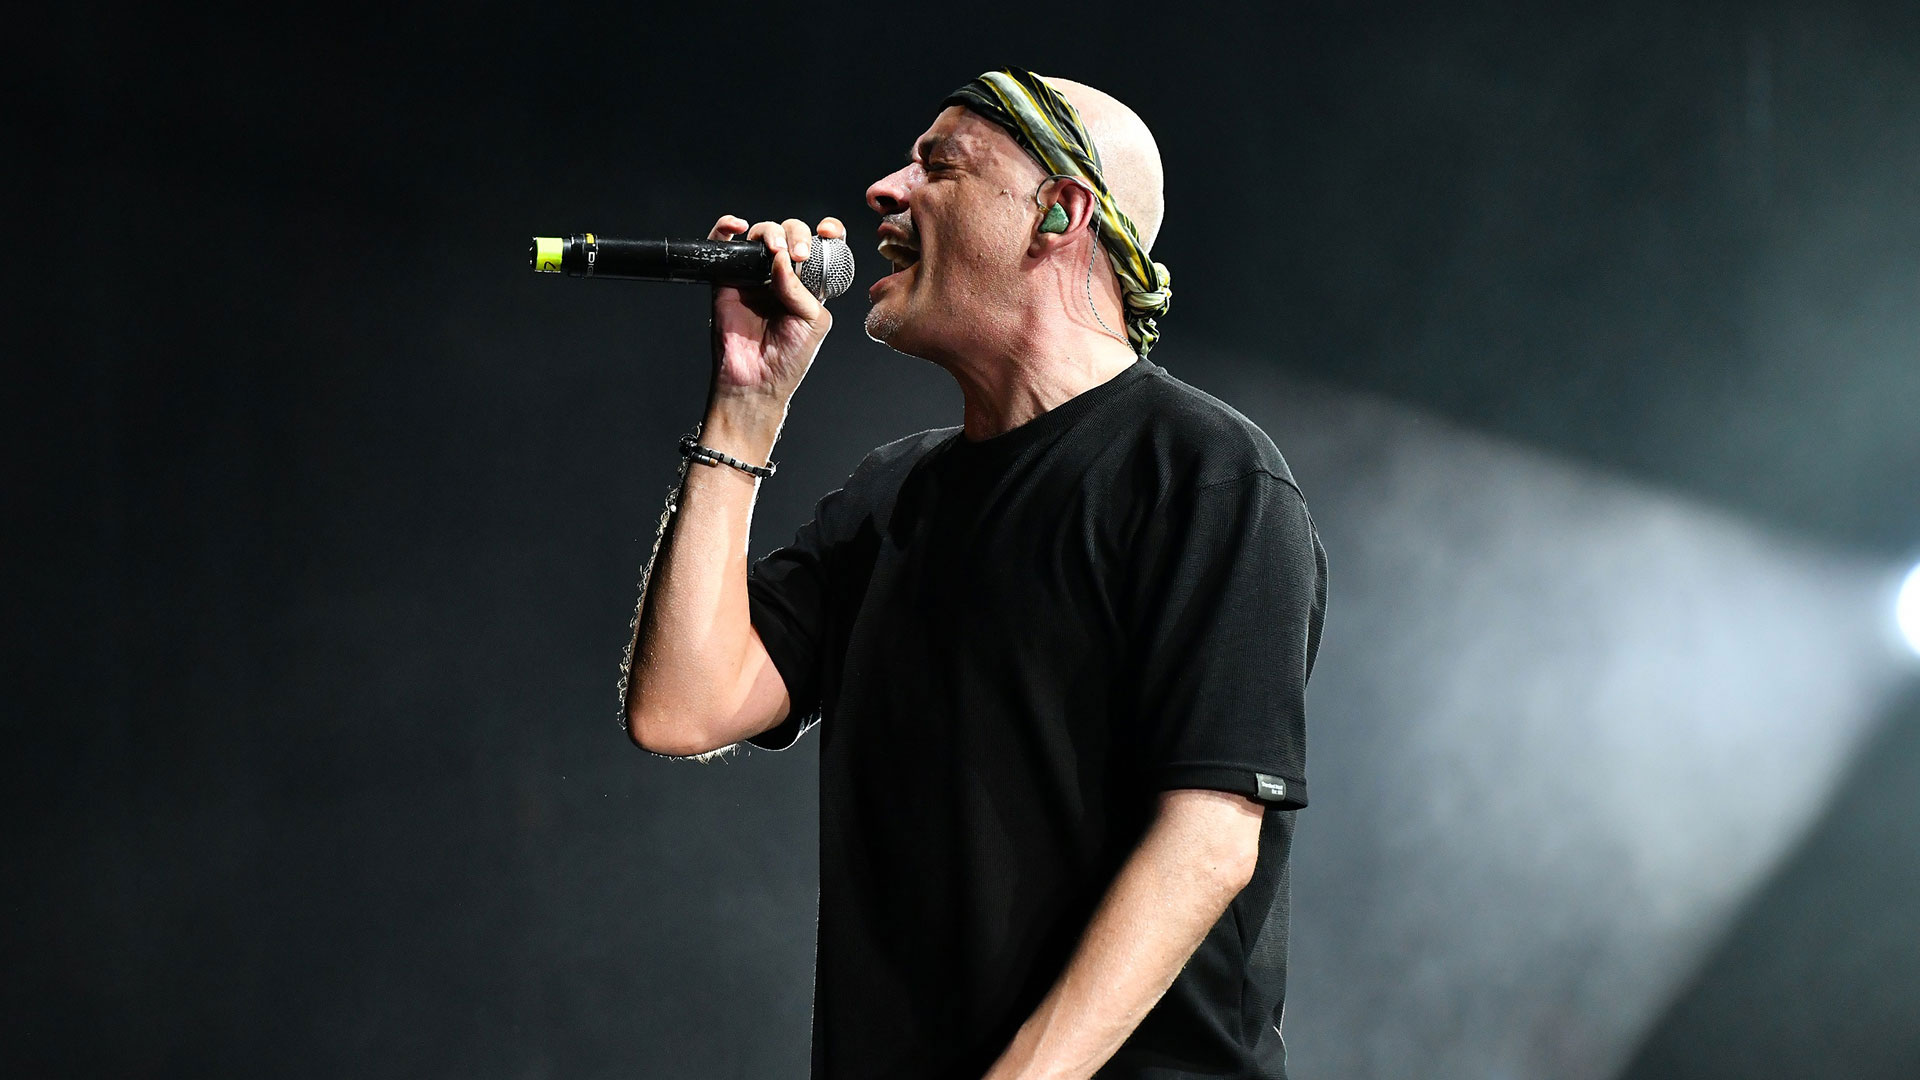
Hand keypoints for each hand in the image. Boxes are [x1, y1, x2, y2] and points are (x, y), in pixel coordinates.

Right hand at [706, 214, 844, 410]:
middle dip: (796, 235)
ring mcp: (753, 275)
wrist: (757, 382)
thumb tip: (781, 259)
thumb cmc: (789, 358)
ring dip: (770, 233)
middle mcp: (781, 275)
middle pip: (789, 234)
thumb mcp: (813, 321)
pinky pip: (722, 244)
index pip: (820, 245)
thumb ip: (803, 289)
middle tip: (799, 254)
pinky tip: (737, 227)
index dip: (827, 232)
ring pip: (760, 234)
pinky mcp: (726, 279)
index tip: (828, 232)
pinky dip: (725, 227)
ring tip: (776, 250)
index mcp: (809, 283)